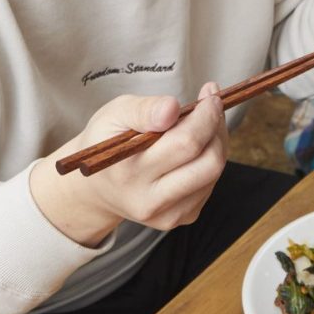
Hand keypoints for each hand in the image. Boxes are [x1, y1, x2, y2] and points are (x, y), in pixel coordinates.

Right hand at [32, 82, 227, 246]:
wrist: (97, 186)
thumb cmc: (107, 141)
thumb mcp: (115, 115)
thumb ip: (143, 110)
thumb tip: (172, 108)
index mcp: (129, 171)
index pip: (185, 143)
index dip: (206, 116)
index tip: (210, 95)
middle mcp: (149, 200)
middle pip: (209, 163)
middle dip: (216, 129)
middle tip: (211, 106)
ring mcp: (167, 214)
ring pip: (214, 173)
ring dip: (217, 142)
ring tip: (201, 123)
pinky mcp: (181, 218)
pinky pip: (210, 184)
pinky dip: (210, 159)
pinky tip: (195, 147)